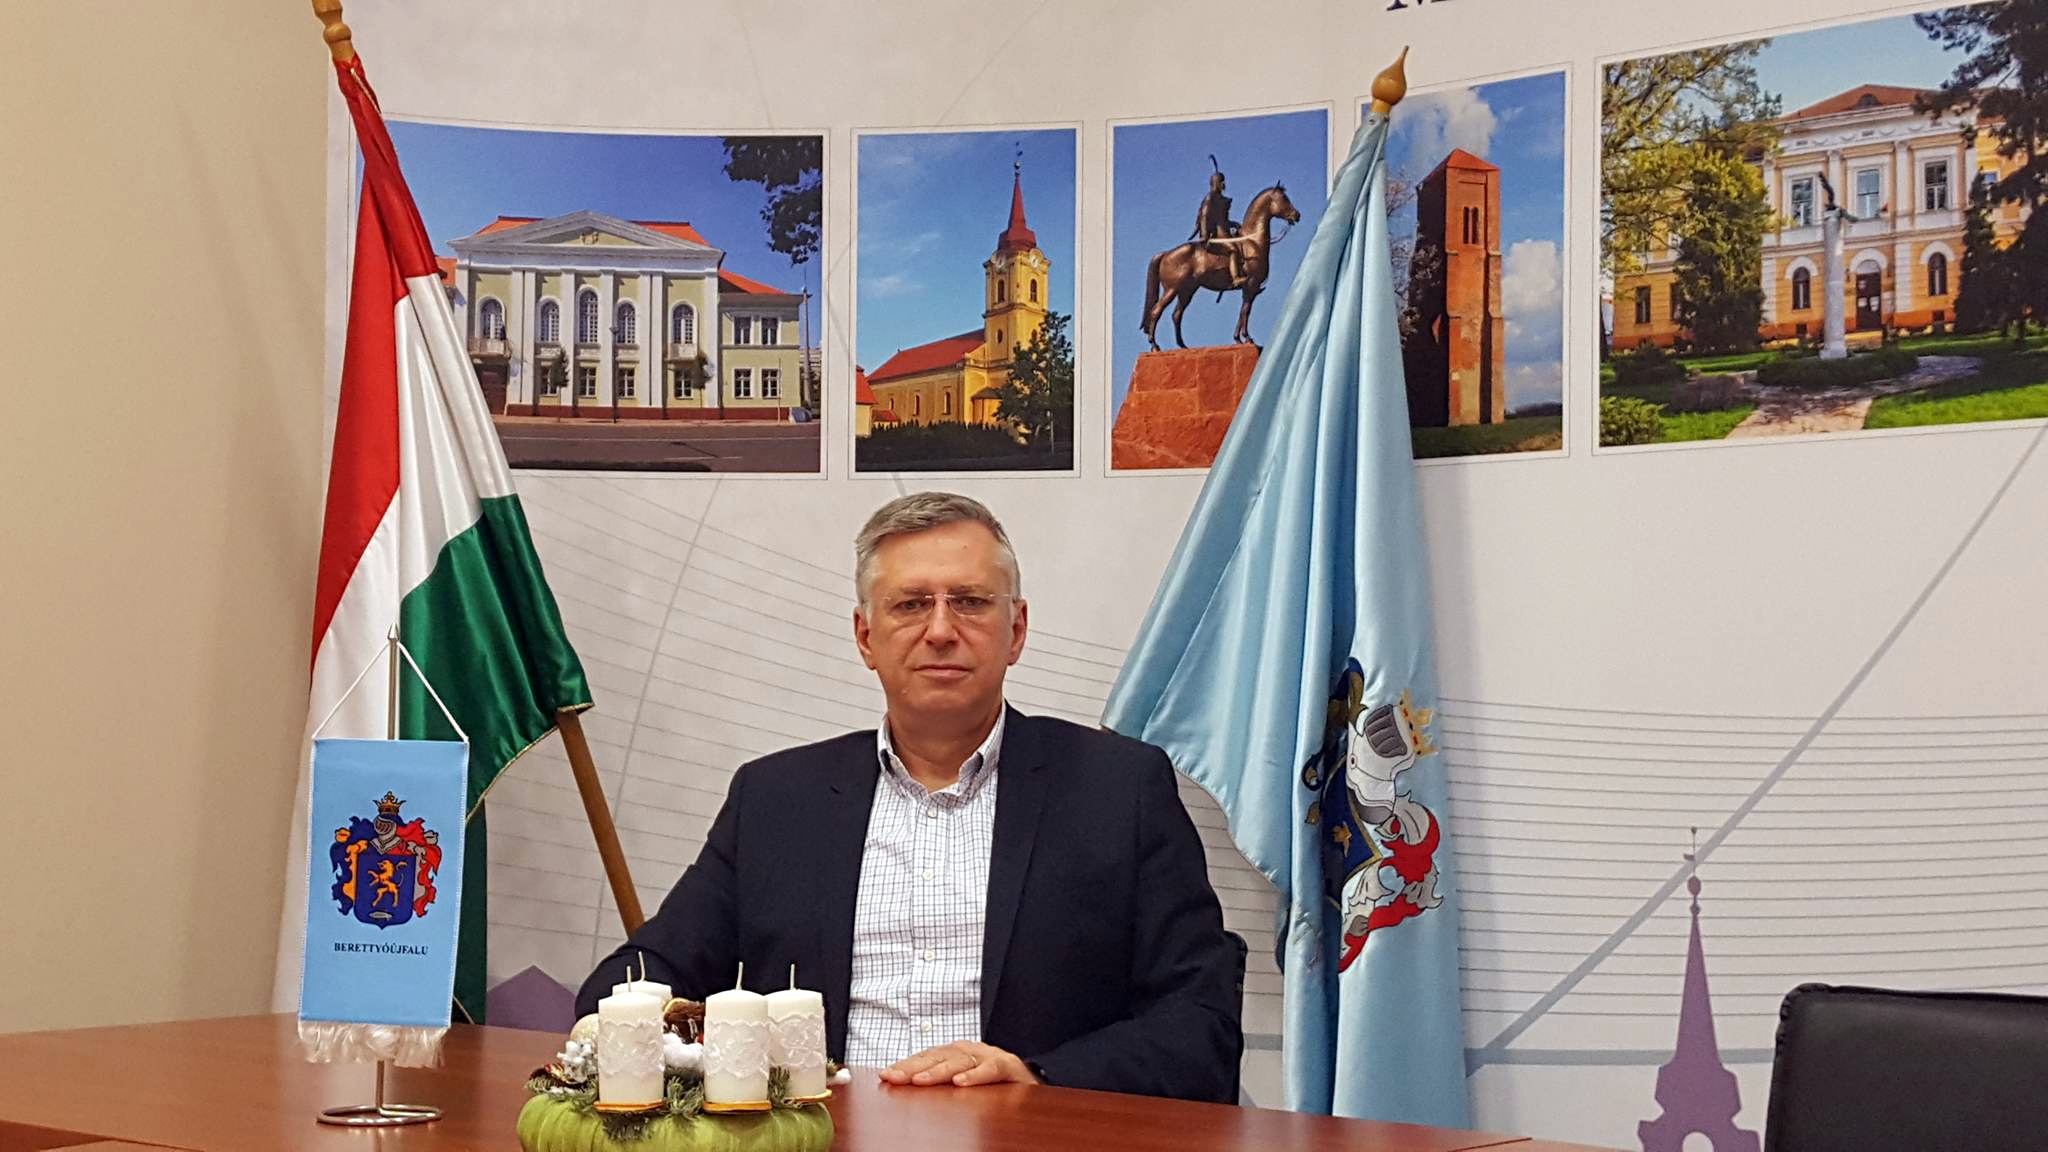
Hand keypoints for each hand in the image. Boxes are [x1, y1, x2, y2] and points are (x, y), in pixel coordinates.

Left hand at [880, 1041, 1039, 1087]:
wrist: (1027, 1081)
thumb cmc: (989, 1083)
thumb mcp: (958, 1081)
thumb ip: (936, 1082)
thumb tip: (902, 1085)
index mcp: (954, 1052)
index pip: (925, 1057)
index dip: (905, 1065)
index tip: (885, 1075)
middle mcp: (969, 1050)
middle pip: (937, 1056)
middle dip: (913, 1067)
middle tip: (893, 1077)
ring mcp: (988, 1055)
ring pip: (960, 1060)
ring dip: (939, 1071)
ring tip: (920, 1081)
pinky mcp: (1008, 1065)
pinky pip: (991, 1068)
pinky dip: (976, 1075)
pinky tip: (960, 1082)